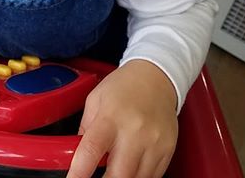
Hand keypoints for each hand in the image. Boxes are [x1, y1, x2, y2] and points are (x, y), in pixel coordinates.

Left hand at [67, 60, 177, 177]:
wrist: (157, 77)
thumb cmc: (123, 86)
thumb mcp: (95, 99)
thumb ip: (85, 128)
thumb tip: (76, 156)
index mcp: (110, 117)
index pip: (91, 150)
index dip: (79, 172)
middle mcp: (134, 132)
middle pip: (118, 175)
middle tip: (97, 175)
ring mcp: (154, 143)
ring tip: (115, 168)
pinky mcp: (168, 151)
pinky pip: (152, 177)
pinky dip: (139, 176)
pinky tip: (131, 166)